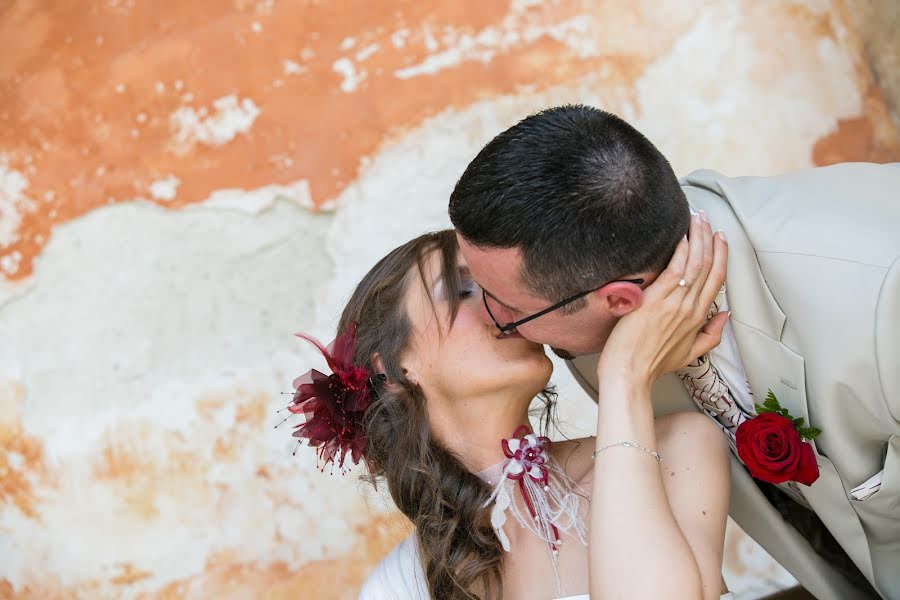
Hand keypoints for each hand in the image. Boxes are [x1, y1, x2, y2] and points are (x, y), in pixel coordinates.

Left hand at [598, 211, 728, 386]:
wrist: (630, 373)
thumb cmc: (653, 364)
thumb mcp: (690, 354)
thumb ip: (711, 335)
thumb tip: (726, 314)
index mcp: (699, 318)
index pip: (717, 280)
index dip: (721, 256)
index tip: (720, 238)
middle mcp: (691, 308)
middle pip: (708, 266)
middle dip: (709, 239)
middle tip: (706, 219)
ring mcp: (674, 303)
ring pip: (694, 263)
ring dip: (697, 237)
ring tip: (696, 218)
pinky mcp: (656, 300)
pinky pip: (674, 270)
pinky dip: (681, 252)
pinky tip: (683, 236)